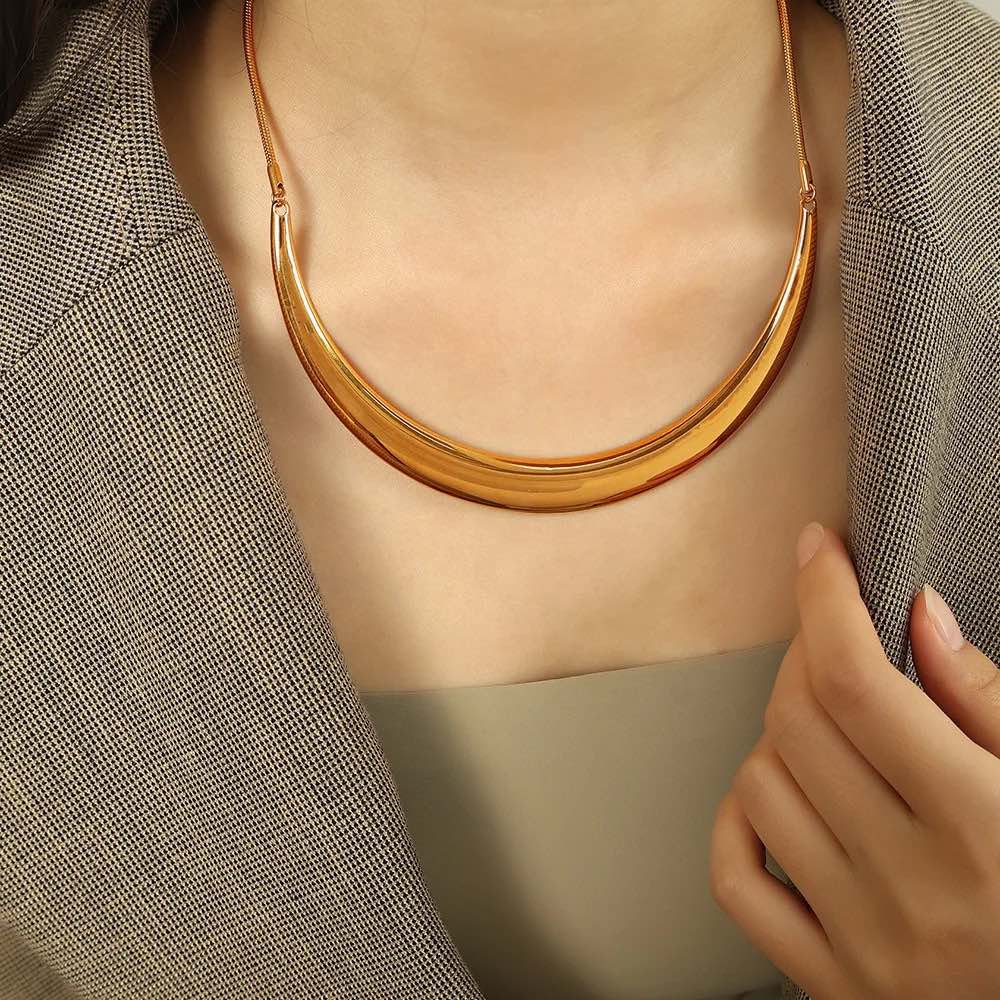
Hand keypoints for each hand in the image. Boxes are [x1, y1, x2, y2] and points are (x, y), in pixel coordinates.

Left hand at [708, 521, 999, 999]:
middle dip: (803, 656)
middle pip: (796, 723)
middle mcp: (915, 889)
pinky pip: (737, 879)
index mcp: (983, 828)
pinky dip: (740, 822)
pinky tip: (780, 797)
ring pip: (758, 786)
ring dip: (780, 737)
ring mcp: (864, 943)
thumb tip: (917, 612)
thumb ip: (990, 701)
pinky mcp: (831, 985)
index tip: (817, 551)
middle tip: (832, 644)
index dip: (825, 599)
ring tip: (830, 735)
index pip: (859, 683)